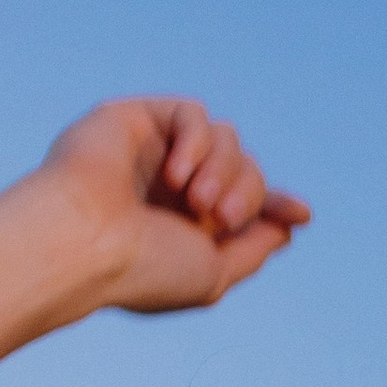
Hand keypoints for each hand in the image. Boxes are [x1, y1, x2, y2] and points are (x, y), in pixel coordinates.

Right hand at [37, 97, 307, 320]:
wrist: (85, 244)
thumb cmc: (141, 269)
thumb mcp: (212, 273)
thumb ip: (251, 250)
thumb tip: (285, 228)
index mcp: (187, 225)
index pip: (245, 201)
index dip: (276, 204)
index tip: (301, 214)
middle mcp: (172, 187)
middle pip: (245, 167)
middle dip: (246, 192)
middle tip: (219, 218)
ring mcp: (155, 151)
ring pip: (227, 138)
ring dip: (224, 170)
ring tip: (196, 202)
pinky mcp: (137, 118)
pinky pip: (193, 113)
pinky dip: (197, 141)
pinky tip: (176, 174)